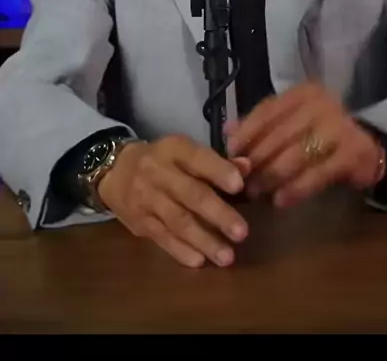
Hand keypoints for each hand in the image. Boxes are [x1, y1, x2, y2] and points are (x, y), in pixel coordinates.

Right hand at [97, 135, 250, 267]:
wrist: (114, 170)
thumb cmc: (163, 160)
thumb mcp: (185, 151)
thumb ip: (217, 162)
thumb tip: (247, 168)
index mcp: (174, 149)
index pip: (197, 158)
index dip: (218, 171)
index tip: (239, 186)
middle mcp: (158, 172)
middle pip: (190, 194)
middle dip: (218, 214)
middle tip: (242, 232)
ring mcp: (146, 199)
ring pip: (178, 221)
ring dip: (204, 240)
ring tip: (227, 256)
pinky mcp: (139, 222)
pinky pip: (162, 238)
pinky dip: (181, 251)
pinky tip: (200, 261)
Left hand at [226, 84, 385, 207]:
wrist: (367, 150)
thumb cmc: (320, 137)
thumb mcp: (292, 125)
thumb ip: (262, 126)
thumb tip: (227, 132)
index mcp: (303, 93)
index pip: (268, 110)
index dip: (247, 132)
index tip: (231, 153)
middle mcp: (322, 103)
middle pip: (280, 134)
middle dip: (257, 160)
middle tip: (241, 181)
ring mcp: (340, 126)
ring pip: (296, 154)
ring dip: (272, 176)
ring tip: (256, 192)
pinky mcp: (353, 151)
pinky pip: (317, 173)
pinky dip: (296, 189)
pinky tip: (281, 201)